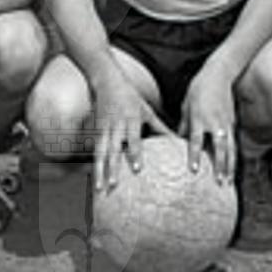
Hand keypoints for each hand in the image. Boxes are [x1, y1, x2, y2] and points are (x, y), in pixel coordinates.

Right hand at [92, 73, 164, 192]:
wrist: (108, 83)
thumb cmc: (131, 98)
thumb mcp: (147, 110)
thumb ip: (160, 127)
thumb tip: (177, 141)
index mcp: (130, 119)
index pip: (133, 139)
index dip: (134, 154)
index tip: (137, 169)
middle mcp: (116, 126)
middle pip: (113, 149)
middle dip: (112, 168)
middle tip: (114, 185)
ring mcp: (103, 129)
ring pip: (100, 153)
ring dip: (99, 171)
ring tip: (99, 189)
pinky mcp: (95, 132)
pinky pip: (94, 151)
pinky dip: (94, 166)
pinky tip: (95, 180)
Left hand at [181, 66, 238, 183]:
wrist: (219, 74)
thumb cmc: (198, 89)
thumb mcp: (186, 105)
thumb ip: (184, 124)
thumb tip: (177, 141)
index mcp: (199, 118)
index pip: (196, 140)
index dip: (194, 156)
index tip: (194, 170)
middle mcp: (214, 123)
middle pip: (219, 148)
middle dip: (220, 166)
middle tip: (219, 182)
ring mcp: (226, 123)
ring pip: (230, 148)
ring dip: (230, 166)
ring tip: (229, 182)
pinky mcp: (233, 123)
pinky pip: (234, 143)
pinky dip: (234, 157)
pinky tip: (233, 169)